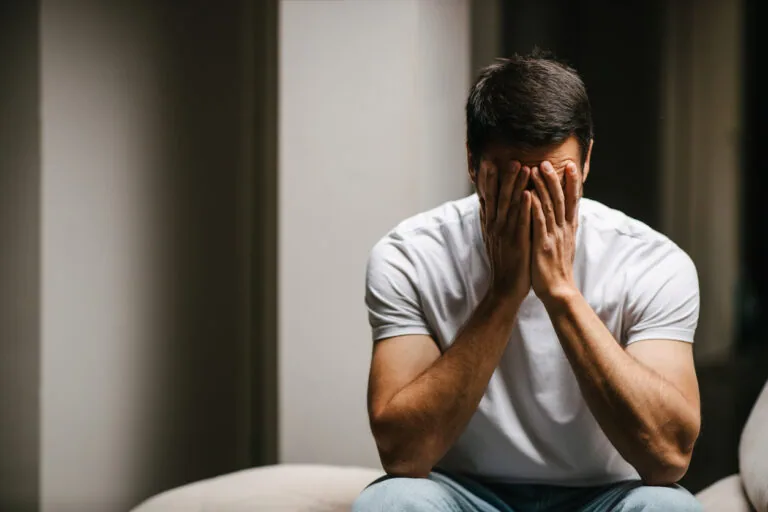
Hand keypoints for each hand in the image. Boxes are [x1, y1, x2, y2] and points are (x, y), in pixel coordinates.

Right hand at [478, 160, 531, 302]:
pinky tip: (529, 194)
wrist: (506, 288)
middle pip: (498, 197)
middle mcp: (495, 227)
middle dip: (503, 177)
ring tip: (522, 167)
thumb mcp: (493, 239)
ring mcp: (506, 234)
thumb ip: (490, 221)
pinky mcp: (517, 243)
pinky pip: (521, 223)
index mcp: (490, 225)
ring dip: (516, 186)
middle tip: (508, 158)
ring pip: (510, 206)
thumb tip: (486, 205)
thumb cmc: (504, 262)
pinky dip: (524, 208)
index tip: (488, 162)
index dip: (487, 180)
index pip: (487, 198)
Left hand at [530, 160, 579, 302]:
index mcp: (568, 228)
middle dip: (554, 179)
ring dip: (543, 187)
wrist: (558, 290)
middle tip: (547, 161)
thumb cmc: (557, 267)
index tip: (570, 165)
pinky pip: (538, 223)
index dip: (572, 182)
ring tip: (536, 169)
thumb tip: (566, 213)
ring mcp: (553, 236)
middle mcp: (563, 229)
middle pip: (560, 198)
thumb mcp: (564, 243)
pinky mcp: (543, 245)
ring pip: (549, 206)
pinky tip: (528, 194)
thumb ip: (564, 227)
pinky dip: (534, 207)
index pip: (572, 200)